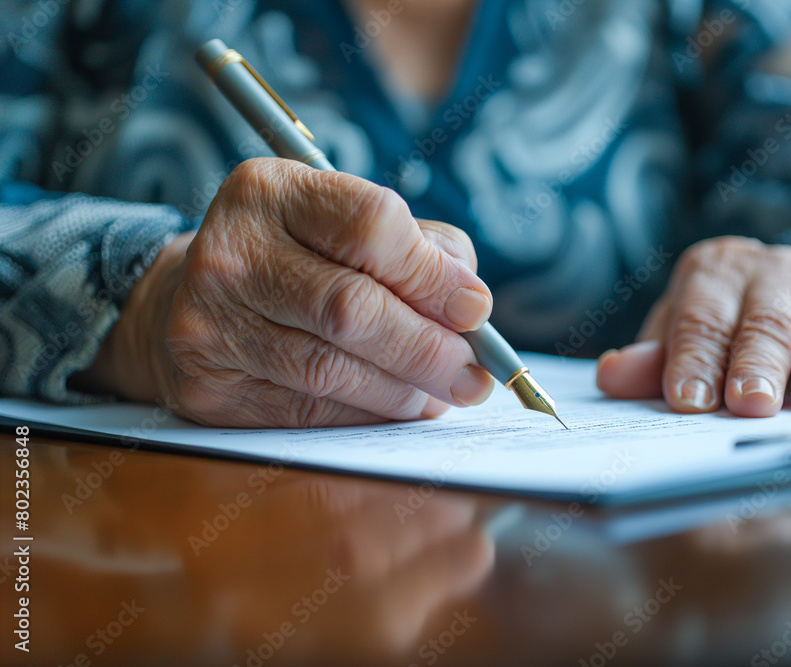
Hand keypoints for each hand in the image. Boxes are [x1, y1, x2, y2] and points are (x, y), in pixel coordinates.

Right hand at [76, 158, 495, 426]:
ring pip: (331, 371)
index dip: (433, 275)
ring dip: (403, 391)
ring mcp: (208, 324)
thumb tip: (470, 307)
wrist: (193, 300)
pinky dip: (365, 416)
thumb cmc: (298, 258)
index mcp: (271, 191)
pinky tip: (394, 408)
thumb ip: (420, 251)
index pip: (370, 225)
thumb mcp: (350, 225)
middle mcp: (230, 252)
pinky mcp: (208, 389)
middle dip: (428, 349)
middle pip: (351, 308)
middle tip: (473, 375)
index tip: (475, 310)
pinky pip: (307, 413)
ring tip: (440, 395)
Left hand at [597, 237, 790, 416]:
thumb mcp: (682, 327)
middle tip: (750, 404)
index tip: (688, 400)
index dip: (694, 360)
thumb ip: (652, 358)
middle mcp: (767, 274)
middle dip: (756, 366)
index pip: (700, 319)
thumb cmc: (726, 317)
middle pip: (762, 324)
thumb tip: (611, 377)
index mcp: (714, 271)